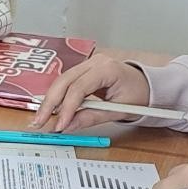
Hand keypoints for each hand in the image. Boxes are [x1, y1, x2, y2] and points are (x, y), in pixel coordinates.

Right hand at [31, 53, 152, 131]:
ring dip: (50, 101)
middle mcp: (94, 62)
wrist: (147, 85)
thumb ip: (92, 118)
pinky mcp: (83, 71)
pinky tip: (50, 110)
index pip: (79, 88)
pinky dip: (57, 97)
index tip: (59, 125)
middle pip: (64, 81)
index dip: (67, 108)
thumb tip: (69, 126)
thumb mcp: (119, 110)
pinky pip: (65, 83)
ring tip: (41, 119)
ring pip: (61, 81)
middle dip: (50, 103)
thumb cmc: (139, 95)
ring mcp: (87, 64)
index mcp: (107, 68)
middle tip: (40, 122)